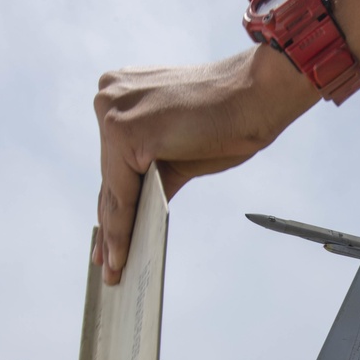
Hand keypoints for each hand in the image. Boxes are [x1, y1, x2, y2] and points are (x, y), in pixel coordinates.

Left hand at [92, 0, 359, 283]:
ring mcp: (113, 113)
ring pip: (112, 190)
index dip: (110, 201)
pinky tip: (121, 255)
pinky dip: (121, 229)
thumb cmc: (229, 117)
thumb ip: (155, 172)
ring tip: (114, 269)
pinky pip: (120, 196)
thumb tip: (140, 209)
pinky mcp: (123, 133)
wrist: (255, 94)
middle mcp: (110, 96)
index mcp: (122, 90)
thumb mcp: (182, 148)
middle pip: (109, 177)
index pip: (113, 160)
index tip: (103, 235)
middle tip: (104, 261)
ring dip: (114, 233)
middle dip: (110, 223)